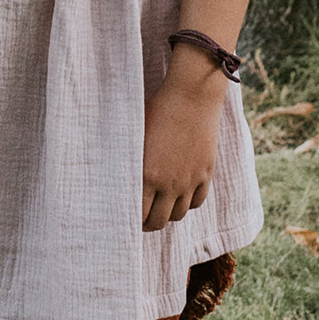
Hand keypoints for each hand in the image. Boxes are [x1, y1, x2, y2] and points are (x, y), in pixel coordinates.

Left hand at [141, 70, 224, 231]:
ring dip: (167, 214)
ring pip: (178, 215)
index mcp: (147, 174)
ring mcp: (189, 181)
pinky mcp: (205, 174)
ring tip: (159, 207)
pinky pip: (196, 202)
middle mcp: (169, 183)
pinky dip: (187, 203)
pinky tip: (178, 196)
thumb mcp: (135, 132)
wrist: (191, 96)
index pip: (138, 213)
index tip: (126, 217)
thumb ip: (128, 158)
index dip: (131, 220)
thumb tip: (114, 172)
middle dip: (148, 223)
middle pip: (158, 221)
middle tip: (141, 218)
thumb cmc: (157, 108)